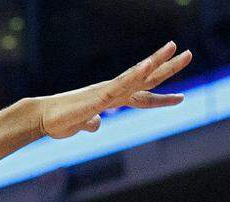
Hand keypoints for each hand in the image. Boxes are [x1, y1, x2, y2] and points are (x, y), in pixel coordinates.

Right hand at [37, 41, 191, 138]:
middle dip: (168, 68)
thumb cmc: (57, 122)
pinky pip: (120, 84)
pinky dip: (135, 74)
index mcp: (110, 100)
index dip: (161, 98)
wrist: (41, 118)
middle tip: (188, 54)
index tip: (181, 97)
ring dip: (156, 62)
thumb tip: (97, 125)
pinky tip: (148, 65)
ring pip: (136, 76)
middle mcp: (112, 92)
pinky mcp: (98, 96)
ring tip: (174, 48)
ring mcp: (106, 92)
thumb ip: (90, 124)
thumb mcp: (79, 125)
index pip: (142, 98)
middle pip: (145, 79)